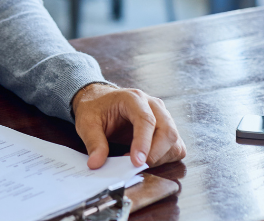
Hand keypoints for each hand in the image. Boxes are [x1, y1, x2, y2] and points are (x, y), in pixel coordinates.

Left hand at [71, 83, 185, 169]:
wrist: (101, 100)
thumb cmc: (96, 108)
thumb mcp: (87, 123)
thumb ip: (94, 142)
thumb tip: (96, 163)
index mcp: (133, 98)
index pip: (146, 120)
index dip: (143, 143)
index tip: (136, 163)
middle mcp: (153, 105)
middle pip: (167, 131)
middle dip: (154, 154)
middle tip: (135, 166)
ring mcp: (163, 115)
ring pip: (174, 140)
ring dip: (160, 157)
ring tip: (137, 162)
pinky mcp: (167, 128)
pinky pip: (176, 146)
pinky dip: (166, 157)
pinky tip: (147, 159)